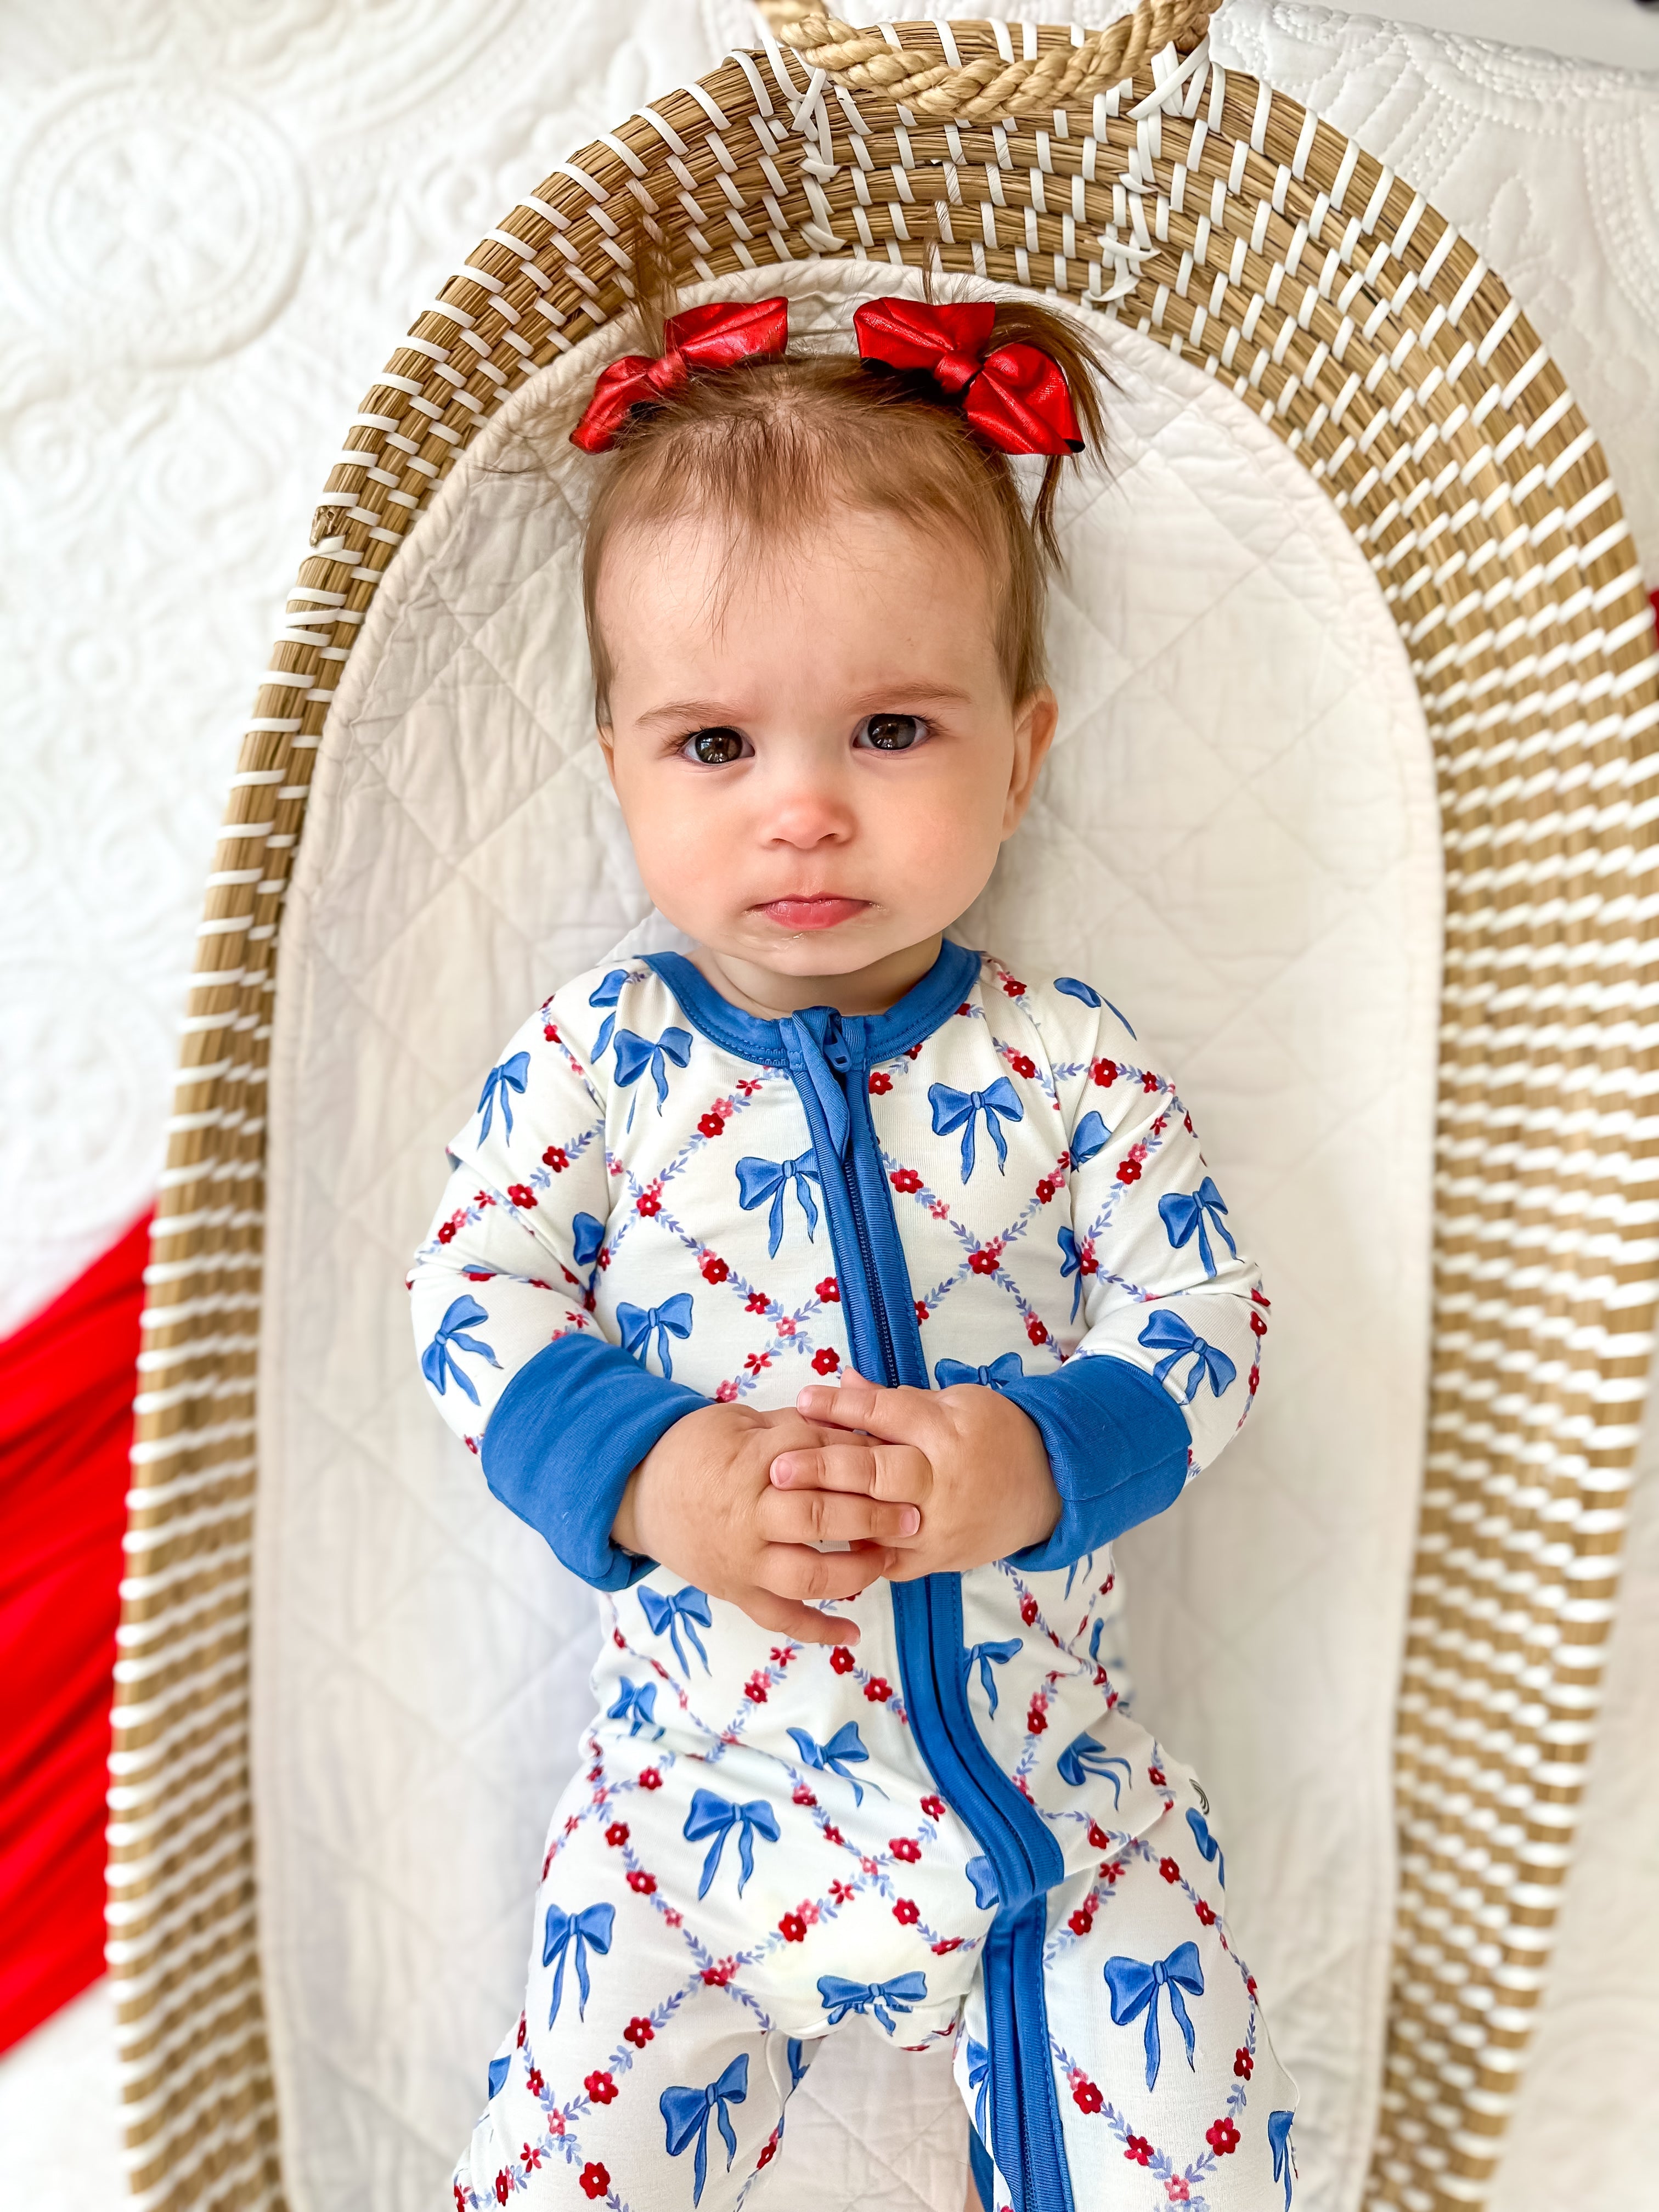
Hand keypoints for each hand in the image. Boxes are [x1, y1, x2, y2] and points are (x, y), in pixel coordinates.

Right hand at [611, 1401, 921, 1645]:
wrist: (639, 1490)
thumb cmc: (697, 1448)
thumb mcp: (742, 1421)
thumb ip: (796, 1427)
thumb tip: (854, 1426)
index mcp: (753, 1462)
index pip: (821, 1459)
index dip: (863, 1460)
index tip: (899, 1460)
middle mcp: (750, 1514)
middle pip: (821, 1516)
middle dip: (873, 1516)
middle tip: (913, 1515)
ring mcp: (743, 1559)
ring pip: (808, 1575)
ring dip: (855, 1571)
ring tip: (887, 1560)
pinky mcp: (736, 1590)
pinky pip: (780, 1618)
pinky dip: (817, 1629)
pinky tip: (851, 1633)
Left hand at [777, 1370, 1059, 1577]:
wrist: (1047, 1485)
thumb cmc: (994, 1434)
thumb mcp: (954, 1402)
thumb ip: (895, 1399)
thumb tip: (843, 1379)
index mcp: (944, 1430)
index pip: (885, 1414)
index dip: (841, 1407)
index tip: (802, 1401)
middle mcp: (941, 1479)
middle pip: (877, 1473)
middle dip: (826, 1469)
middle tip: (779, 1469)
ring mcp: (940, 1525)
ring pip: (879, 1524)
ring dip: (833, 1518)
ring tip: (788, 1513)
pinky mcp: (939, 1558)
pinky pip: (891, 1563)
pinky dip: (859, 1557)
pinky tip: (823, 1551)